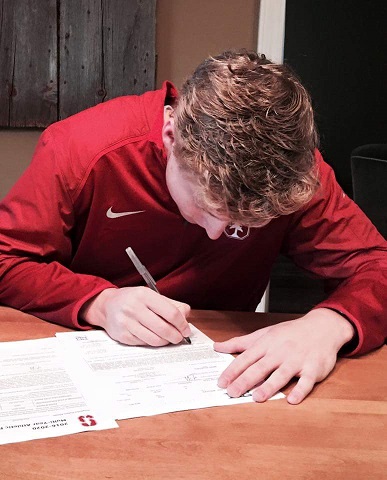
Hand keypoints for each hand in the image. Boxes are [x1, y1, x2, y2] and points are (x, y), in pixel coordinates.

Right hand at [80, 287, 190, 346]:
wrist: (107, 306)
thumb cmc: (133, 300)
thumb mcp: (151, 295)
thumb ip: (171, 304)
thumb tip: (186, 315)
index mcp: (144, 295)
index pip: (171, 313)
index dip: (182, 324)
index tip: (186, 329)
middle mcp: (134, 308)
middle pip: (164, 328)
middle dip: (176, 336)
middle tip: (180, 337)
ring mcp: (127, 323)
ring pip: (154, 339)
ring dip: (166, 341)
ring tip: (168, 339)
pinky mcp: (123, 335)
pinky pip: (144, 343)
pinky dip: (153, 343)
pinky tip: (154, 338)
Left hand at [214, 308, 354, 403]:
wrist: (321, 327)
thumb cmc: (290, 333)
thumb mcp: (264, 333)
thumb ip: (240, 343)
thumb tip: (217, 346)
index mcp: (266, 344)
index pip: (246, 358)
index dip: (233, 370)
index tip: (221, 382)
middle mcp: (280, 352)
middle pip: (260, 368)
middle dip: (245, 380)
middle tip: (232, 392)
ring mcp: (297, 360)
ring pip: (281, 375)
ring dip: (269, 386)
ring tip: (257, 398)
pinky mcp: (313, 368)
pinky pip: (306, 381)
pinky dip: (300, 390)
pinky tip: (292, 400)